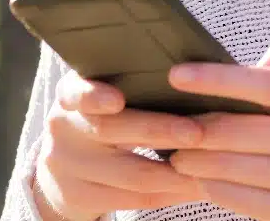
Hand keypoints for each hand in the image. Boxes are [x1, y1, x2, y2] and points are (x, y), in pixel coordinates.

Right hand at [33, 69, 207, 220]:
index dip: (94, 96)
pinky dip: (166, 194)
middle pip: (111, 131)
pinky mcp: (79, 197)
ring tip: (207, 165)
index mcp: (69, 93)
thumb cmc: (102, 113)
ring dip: (173, 172)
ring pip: (128, 173)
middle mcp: (63, 128)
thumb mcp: (101, 90)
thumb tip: (186, 70)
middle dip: (159, 131)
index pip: (76, 91)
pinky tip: (191, 187)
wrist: (64, 164)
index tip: (118, 99)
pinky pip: (132, 199)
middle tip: (196, 132)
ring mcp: (67, 166)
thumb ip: (129, 81)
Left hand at [167, 41, 269, 220]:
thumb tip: (250, 68)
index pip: (266, 84)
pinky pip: (242, 201)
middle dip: (197, 127)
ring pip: (236, 168)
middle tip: (168, 121)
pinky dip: (213, 186)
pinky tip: (199, 175)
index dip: (218, 80)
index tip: (177, 74)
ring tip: (175, 151)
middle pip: (243, 131)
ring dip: (196, 159)